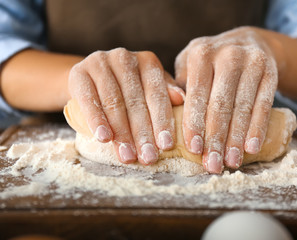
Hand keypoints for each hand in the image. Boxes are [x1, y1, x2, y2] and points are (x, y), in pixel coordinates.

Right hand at [68, 48, 184, 164]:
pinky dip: (97, 120)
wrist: (89, 81)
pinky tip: (104, 138)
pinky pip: (89, 99)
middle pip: (136, 101)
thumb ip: (165, 93)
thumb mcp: (148, 90)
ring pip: (114, 102)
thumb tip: (180, 99)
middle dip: (143, 133)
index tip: (167, 146)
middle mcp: (125, 57)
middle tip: (148, 158)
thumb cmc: (127, 90)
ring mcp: (100, 62)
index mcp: (147, 61)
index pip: (157, 94)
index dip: (163, 121)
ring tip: (128, 156)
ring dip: (122, 132)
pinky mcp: (79, 72)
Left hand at [175, 27, 277, 172]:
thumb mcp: (190, 64)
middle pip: (220, 104)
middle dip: (215, 138)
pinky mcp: (270, 72)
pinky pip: (264, 104)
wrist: (247, 42)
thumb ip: (179, 86)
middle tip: (212, 165)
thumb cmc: (210, 62)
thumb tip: (172, 114)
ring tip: (231, 162)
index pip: (196, 94)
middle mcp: (227, 54)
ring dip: (236, 139)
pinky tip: (252, 148)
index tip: (194, 149)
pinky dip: (258, 128)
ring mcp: (252, 62)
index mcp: (201, 53)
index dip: (195, 123)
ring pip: (243, 107)